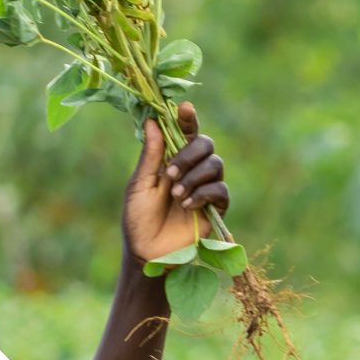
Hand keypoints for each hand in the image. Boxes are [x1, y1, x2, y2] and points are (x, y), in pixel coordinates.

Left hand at [123, 100, 229, 263]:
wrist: (147, 252)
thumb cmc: (138, 219)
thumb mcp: (139, 184)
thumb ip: (151, 155)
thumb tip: (152, 121)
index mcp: (171, 161)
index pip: (185, 133)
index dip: (187, 118)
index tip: (184, 107)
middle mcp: (191, 170)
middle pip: (206, 144)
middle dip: (189, 154)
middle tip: (170, 172)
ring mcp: (205, 187)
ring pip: (215, 164)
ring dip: (193, 176)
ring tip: (175, 193)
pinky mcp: (216, 207)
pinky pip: (220, 189)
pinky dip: (203, 193)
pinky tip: (187, 204)